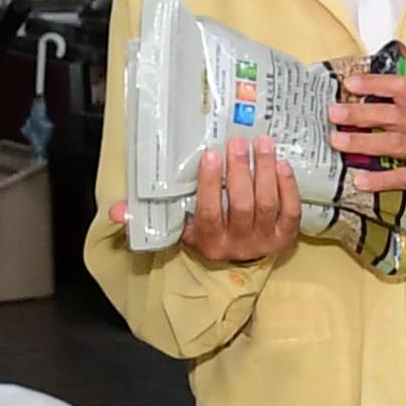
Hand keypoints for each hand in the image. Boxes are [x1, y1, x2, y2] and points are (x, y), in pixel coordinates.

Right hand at [109, 134, 298, 265]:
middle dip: (240, 171)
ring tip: (262, 143)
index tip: (211, 155)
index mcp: (209, 242)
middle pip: (241, 205)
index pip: (209, 213)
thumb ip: (146, 219)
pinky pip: (291, 210)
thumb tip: (114, 212)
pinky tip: (281, 164)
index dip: (211, 185)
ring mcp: (265, 240)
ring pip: (267, 204)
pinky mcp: (286, 236)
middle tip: (238, 143)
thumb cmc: (205, 235)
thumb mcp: (177, 231)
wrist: (239, 262)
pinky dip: (287, 187)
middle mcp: (239, 244)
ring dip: (265, 171)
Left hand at [331, 70, 405, 226]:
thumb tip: (359, 111)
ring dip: (363, 141)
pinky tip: (359, 180)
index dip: (375, 83)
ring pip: (394, 143)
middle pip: (392, 115)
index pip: (400, 89)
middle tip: (333, 112)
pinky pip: (401, 177)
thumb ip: (400, 121)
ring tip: (336, 141)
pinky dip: (379, 179)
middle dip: (360, 112)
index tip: (349, 82)